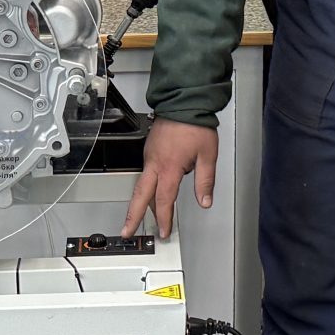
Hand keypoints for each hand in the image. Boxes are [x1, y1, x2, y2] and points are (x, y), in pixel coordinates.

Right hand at [122, 118, 218, 235]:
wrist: (183, 102)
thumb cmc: (195, 125)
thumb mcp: (207, 155)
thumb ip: (205, 181)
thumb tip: (204, 201)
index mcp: (169, 167)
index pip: (164, 200)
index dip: (163, 219)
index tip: (163, 231)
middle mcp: (155, 163)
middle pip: (140, 196)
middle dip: (132, 216)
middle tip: (127, 232)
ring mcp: (149, 156)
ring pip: (141, 184)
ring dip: (137, 203)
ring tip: (135, 219)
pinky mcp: (149, 150)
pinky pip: (145, 173)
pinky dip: (144, 187)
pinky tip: (149, 192)